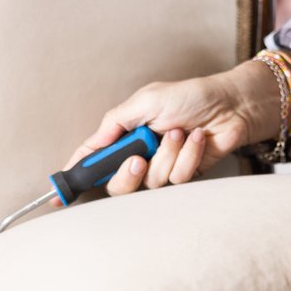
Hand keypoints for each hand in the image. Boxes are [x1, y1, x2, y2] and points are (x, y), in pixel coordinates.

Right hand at [65, 60, 280, 195]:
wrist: (230, 104)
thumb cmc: (190, 96)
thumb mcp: (146, 100)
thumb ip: (116, 122)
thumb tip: (94, 144)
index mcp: (126, 135)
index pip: (95, 160)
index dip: (77, 176)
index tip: (60, 194)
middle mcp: (141, 155)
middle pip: (118, 185)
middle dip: (126, 174)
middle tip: (139, 158)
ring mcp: (163, 167)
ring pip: (151, 182)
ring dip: (167, 155)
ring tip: (180, 132)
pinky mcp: (186, 175)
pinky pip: (178, 179)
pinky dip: (188, 156)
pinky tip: (197, 140)